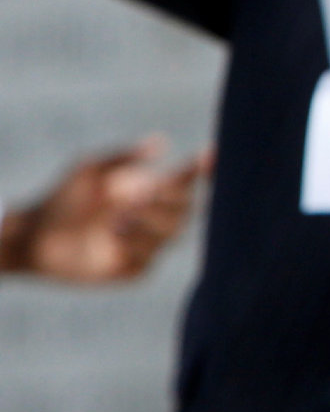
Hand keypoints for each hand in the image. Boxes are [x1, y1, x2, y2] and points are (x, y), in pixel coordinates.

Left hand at [0, 136, 207, 280]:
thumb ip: (124, 157)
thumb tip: (161, 143)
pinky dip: (135, 245)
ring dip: (149, 223)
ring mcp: (146, 244)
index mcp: (148, 191)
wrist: (35, 237)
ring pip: (173, 234)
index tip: (211, 156)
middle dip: (167, 202)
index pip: (186, 181)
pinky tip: (113, 239)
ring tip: (117, 221)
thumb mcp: (89, 170)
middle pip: (188, 208)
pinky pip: (150, 258)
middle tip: (138, 197)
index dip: (204, 170)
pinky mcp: (133, 269)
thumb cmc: (61, 198)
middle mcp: (153, 217)